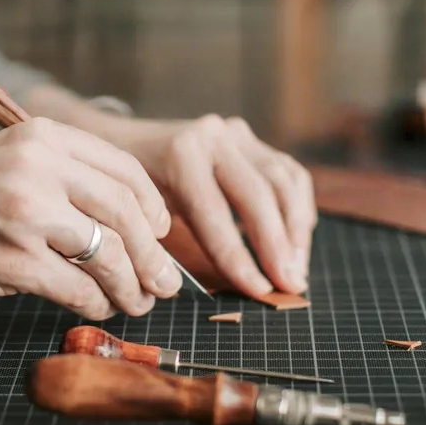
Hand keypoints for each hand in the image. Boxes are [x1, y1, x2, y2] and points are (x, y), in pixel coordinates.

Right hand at [0, 118, 180, 318]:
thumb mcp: (5, 160)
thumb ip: (61, 177)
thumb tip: (127, 222)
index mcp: (41, 136)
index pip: (125, 168)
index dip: (153, 208)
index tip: (160, 234)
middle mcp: (37, 166)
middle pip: (125, 212)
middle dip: (153, 255)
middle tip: (163, 282)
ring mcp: (23, 212)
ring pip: (109, 253)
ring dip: (131, 286)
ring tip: (134, 301)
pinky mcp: (8, 260)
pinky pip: (77, 288)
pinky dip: (96, 304)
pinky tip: (94, 307)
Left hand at [102, 114, 317, 296]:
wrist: (127, 140)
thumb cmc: (130, 186)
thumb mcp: (137, 209)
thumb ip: (167, 241)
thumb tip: (201, 289)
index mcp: (180, 156)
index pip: (216, 213)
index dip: (239, 256)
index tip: (259, 291)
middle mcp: (213, 138)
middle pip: (258, 194)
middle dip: (277, 246)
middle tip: (290, 286)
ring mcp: (236, 134)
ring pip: (284, 180)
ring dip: (296, 230)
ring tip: (296, 271)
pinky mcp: (252, 140)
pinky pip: (289, 174)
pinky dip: (298, 209)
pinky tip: (295, 242)